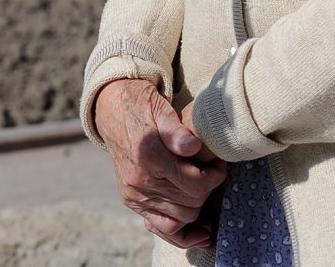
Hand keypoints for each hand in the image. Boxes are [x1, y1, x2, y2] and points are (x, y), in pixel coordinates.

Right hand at [93, 79, 226, 249]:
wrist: (114, 112)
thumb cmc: (143, 106)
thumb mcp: (161, 108)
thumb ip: (177, 130)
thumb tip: (193, 147)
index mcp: (149, 155)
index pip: (194, 183)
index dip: (215, 177)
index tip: (221, 165)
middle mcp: (139, 179)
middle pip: (189, 203)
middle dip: (208, 191)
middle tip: (214, 173)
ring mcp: (133, 193)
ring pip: (179, 218)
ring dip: (197, 207)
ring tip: (204, 187)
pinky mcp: (131, 200)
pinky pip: (159, 226)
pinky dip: (180, 229)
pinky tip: (197, 226)